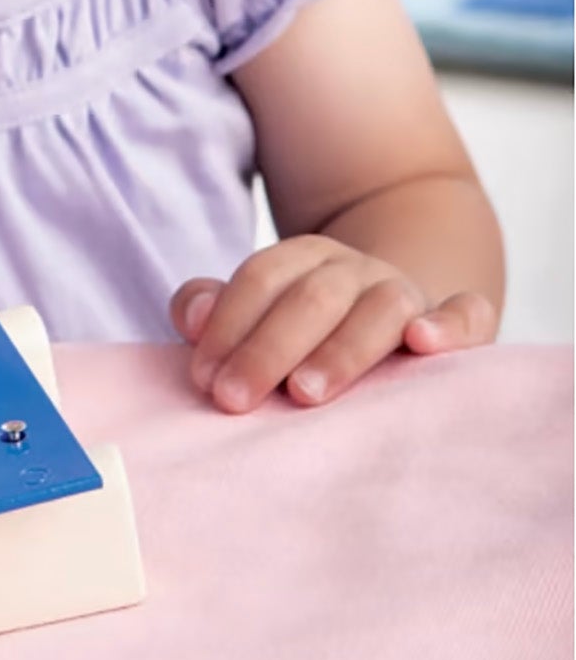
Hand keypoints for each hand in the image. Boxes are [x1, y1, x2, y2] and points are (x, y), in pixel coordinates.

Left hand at [170, 236, 498, 412]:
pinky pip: (467, 313)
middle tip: (235, 399)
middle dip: (268, 348)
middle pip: (313, 296)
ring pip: (381, 307)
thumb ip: (214, 307)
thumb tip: (192, 317)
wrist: (400, 311)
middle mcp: (356, 270)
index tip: (204, 377)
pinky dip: (450, 324)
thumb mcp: (261, 309)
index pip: (261, 279)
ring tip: (305, 392)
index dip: (228, 325)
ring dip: (342, 349)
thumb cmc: (311, 327)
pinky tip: (423, 342)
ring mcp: (408, 292)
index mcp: (304, 260)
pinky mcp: (458, 321)